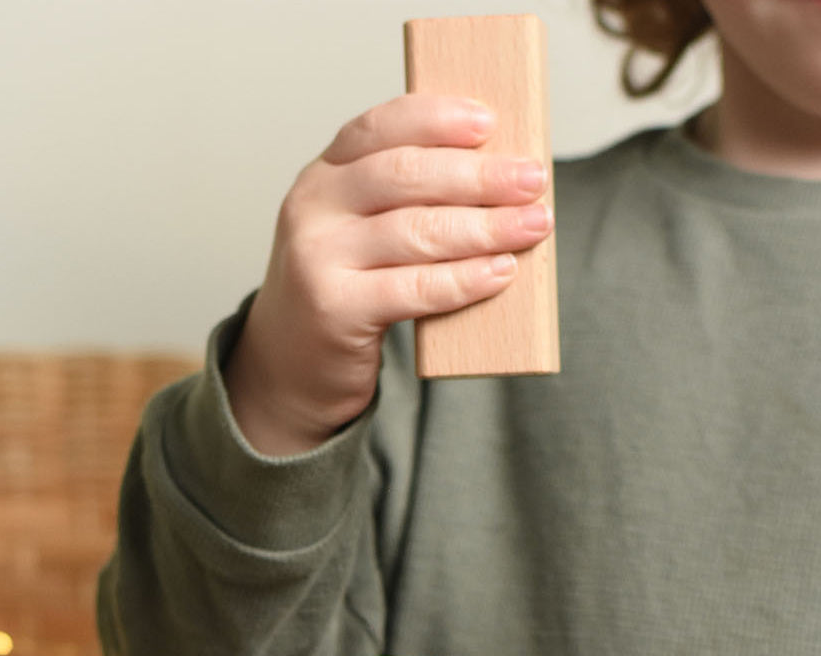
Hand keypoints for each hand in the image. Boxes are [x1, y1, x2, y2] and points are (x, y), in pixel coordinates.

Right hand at [224, 94, 552, 454]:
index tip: (488, 122)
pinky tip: (500, 271)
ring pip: (415, 230)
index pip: (380, 128)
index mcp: (322, 176)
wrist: (287, 370)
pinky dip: (464, 279)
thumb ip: (401, 202)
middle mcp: (313, 209)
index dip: (436, 119)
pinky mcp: (335, 310)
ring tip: (532, 225)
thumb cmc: (341, 294)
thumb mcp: (354, 232)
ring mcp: (319, 259)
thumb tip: (498, 181)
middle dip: (478, 175)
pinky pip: (414, 288)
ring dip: (485, 226)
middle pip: (405, 175)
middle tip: (532, 179)